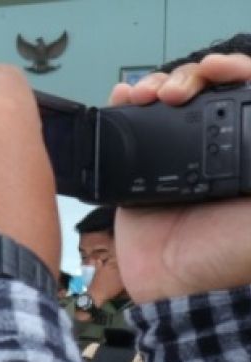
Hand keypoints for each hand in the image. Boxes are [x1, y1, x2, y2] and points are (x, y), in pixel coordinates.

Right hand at [108, 53, 250, 302]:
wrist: (180, 292)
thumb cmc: (233, 257)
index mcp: (249, 153)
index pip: (248, 95)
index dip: (235, 72)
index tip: (219, 69)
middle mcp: (216, 152)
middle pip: (204, 94)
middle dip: (190, 79)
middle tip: (178, 91)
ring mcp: (175, 164)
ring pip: (167, 107)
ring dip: (157, 87)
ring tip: (149, 92)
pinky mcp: (138, 178)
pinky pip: (129, 136)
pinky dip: (123, 110)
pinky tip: (124, 98)